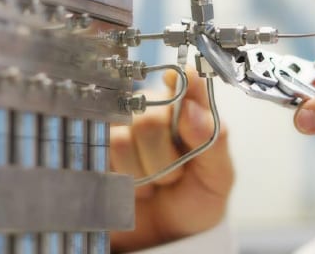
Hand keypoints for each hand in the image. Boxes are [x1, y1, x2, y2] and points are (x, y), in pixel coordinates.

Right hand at [110, 68, 233, 252]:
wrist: (164, 234)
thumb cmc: (194, 199)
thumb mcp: (218, 176)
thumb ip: (213, 141)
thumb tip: (193, 110)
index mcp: (186, 108)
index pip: (183, 81)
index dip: (181, 85)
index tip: (178, 92)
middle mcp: (151, 109)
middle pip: (148, 120)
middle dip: (164, 159)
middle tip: (174, 175)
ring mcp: (121, 128)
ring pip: (122, 141)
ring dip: (142, 174)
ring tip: (153, 183)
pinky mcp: (97, 148)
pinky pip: (101, 157)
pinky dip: (120, 181)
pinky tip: (130, 186)